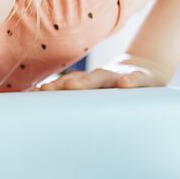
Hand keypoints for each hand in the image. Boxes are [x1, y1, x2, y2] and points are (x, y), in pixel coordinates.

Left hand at [33, 54, 169, 90]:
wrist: (148, 72)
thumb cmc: (116, 91)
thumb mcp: (99, 95)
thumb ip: (77, 101)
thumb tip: (47, 106)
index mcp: (89, 84)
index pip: (66, 85)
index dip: (50, 90)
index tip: (31, 96)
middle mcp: (101, 78)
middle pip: (80, 80)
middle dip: (61, 85)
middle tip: (46, 91)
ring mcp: (121, 76)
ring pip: (102, 77)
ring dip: (87, 81)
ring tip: (72, 86)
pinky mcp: (143, 78)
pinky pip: (137, 78)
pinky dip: (131, 80)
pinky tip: (125, 84)